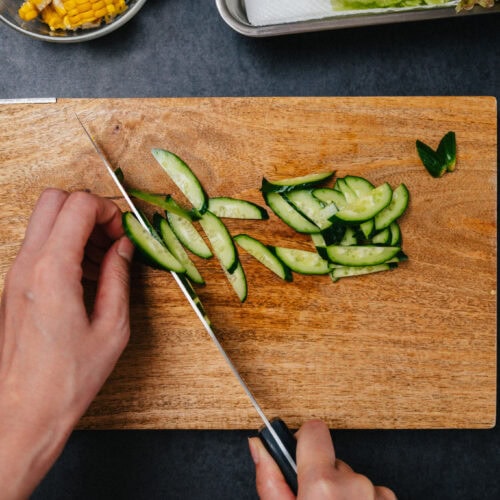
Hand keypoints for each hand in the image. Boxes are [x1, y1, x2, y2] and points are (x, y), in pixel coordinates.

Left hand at [0, 189, 133, 498]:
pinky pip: (40, 245)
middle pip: (54, 199)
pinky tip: (86, 275)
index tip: (122, 234)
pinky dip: (65, 245)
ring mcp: (16, 274)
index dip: (108, 211)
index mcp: (53, 272)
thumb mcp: (111, 327)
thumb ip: (118, 278)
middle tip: (110, 236)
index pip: (78, 205)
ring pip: (45, 219)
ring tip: (102, 259)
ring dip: (76, 227)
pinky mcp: (14, 286)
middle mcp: (27, 266)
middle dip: (88, 209)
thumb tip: (123, 249)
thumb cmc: (66, 379)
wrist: (23, 412)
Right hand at [249, 419, 395, 499]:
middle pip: (333, 461)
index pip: (314, 430)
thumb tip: (259, 446)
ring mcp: (378, 495)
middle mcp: (354, 484)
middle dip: (324, 478)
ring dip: (344, 494)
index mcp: (323, 484)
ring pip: (353, 479)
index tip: (300, 458)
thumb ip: (270, 479)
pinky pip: (373, 492)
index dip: (304, 442)